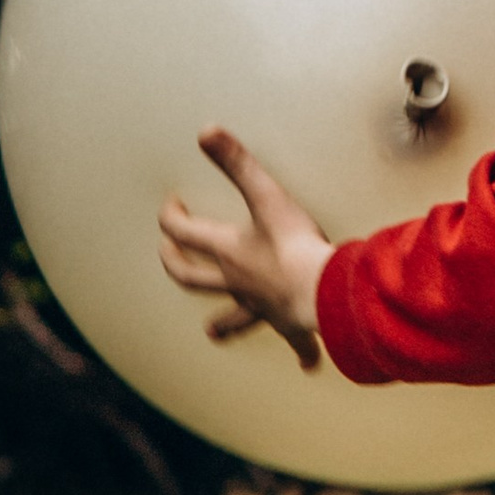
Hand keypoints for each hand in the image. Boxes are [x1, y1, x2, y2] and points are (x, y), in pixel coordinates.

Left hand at [157, 128, 334, 366]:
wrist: (326, 293)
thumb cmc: (297, 247)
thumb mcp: (268, 196)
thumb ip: (238, 162)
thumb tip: (205, 130)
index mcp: (229, 251)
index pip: (184, 234)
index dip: (171, 218)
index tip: (171, 205)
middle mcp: (238, 282)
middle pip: (194, 279)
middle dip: (177, 266)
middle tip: (168, 256)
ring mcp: (262, 306)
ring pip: (234, 318)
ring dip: (223, 323)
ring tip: (213, 331)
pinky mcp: (292, 324)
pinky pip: (296, 342)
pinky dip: (302, 352)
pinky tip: (307, 364)